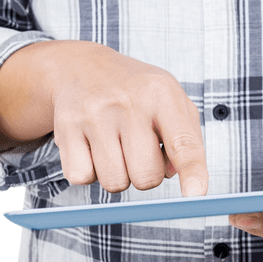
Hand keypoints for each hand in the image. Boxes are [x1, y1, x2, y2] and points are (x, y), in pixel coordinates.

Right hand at [0, 40, 207, 195]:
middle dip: (146, 176)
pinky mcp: (66, 128)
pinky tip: (92, 148)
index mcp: (162, 95)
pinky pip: (82, 178)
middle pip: (146, 176)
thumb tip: (177, 176)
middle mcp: (129, 102)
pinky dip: (89, 173)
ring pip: (115, 182)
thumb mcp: (171, 100)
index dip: (192, 172)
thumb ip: (187, 139)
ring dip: (118, 176)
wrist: (81, 67)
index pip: (182, 142)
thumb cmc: (135, 91)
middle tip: (138, 152)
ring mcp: (95, 114)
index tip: (195, 194)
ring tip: (115, 147)